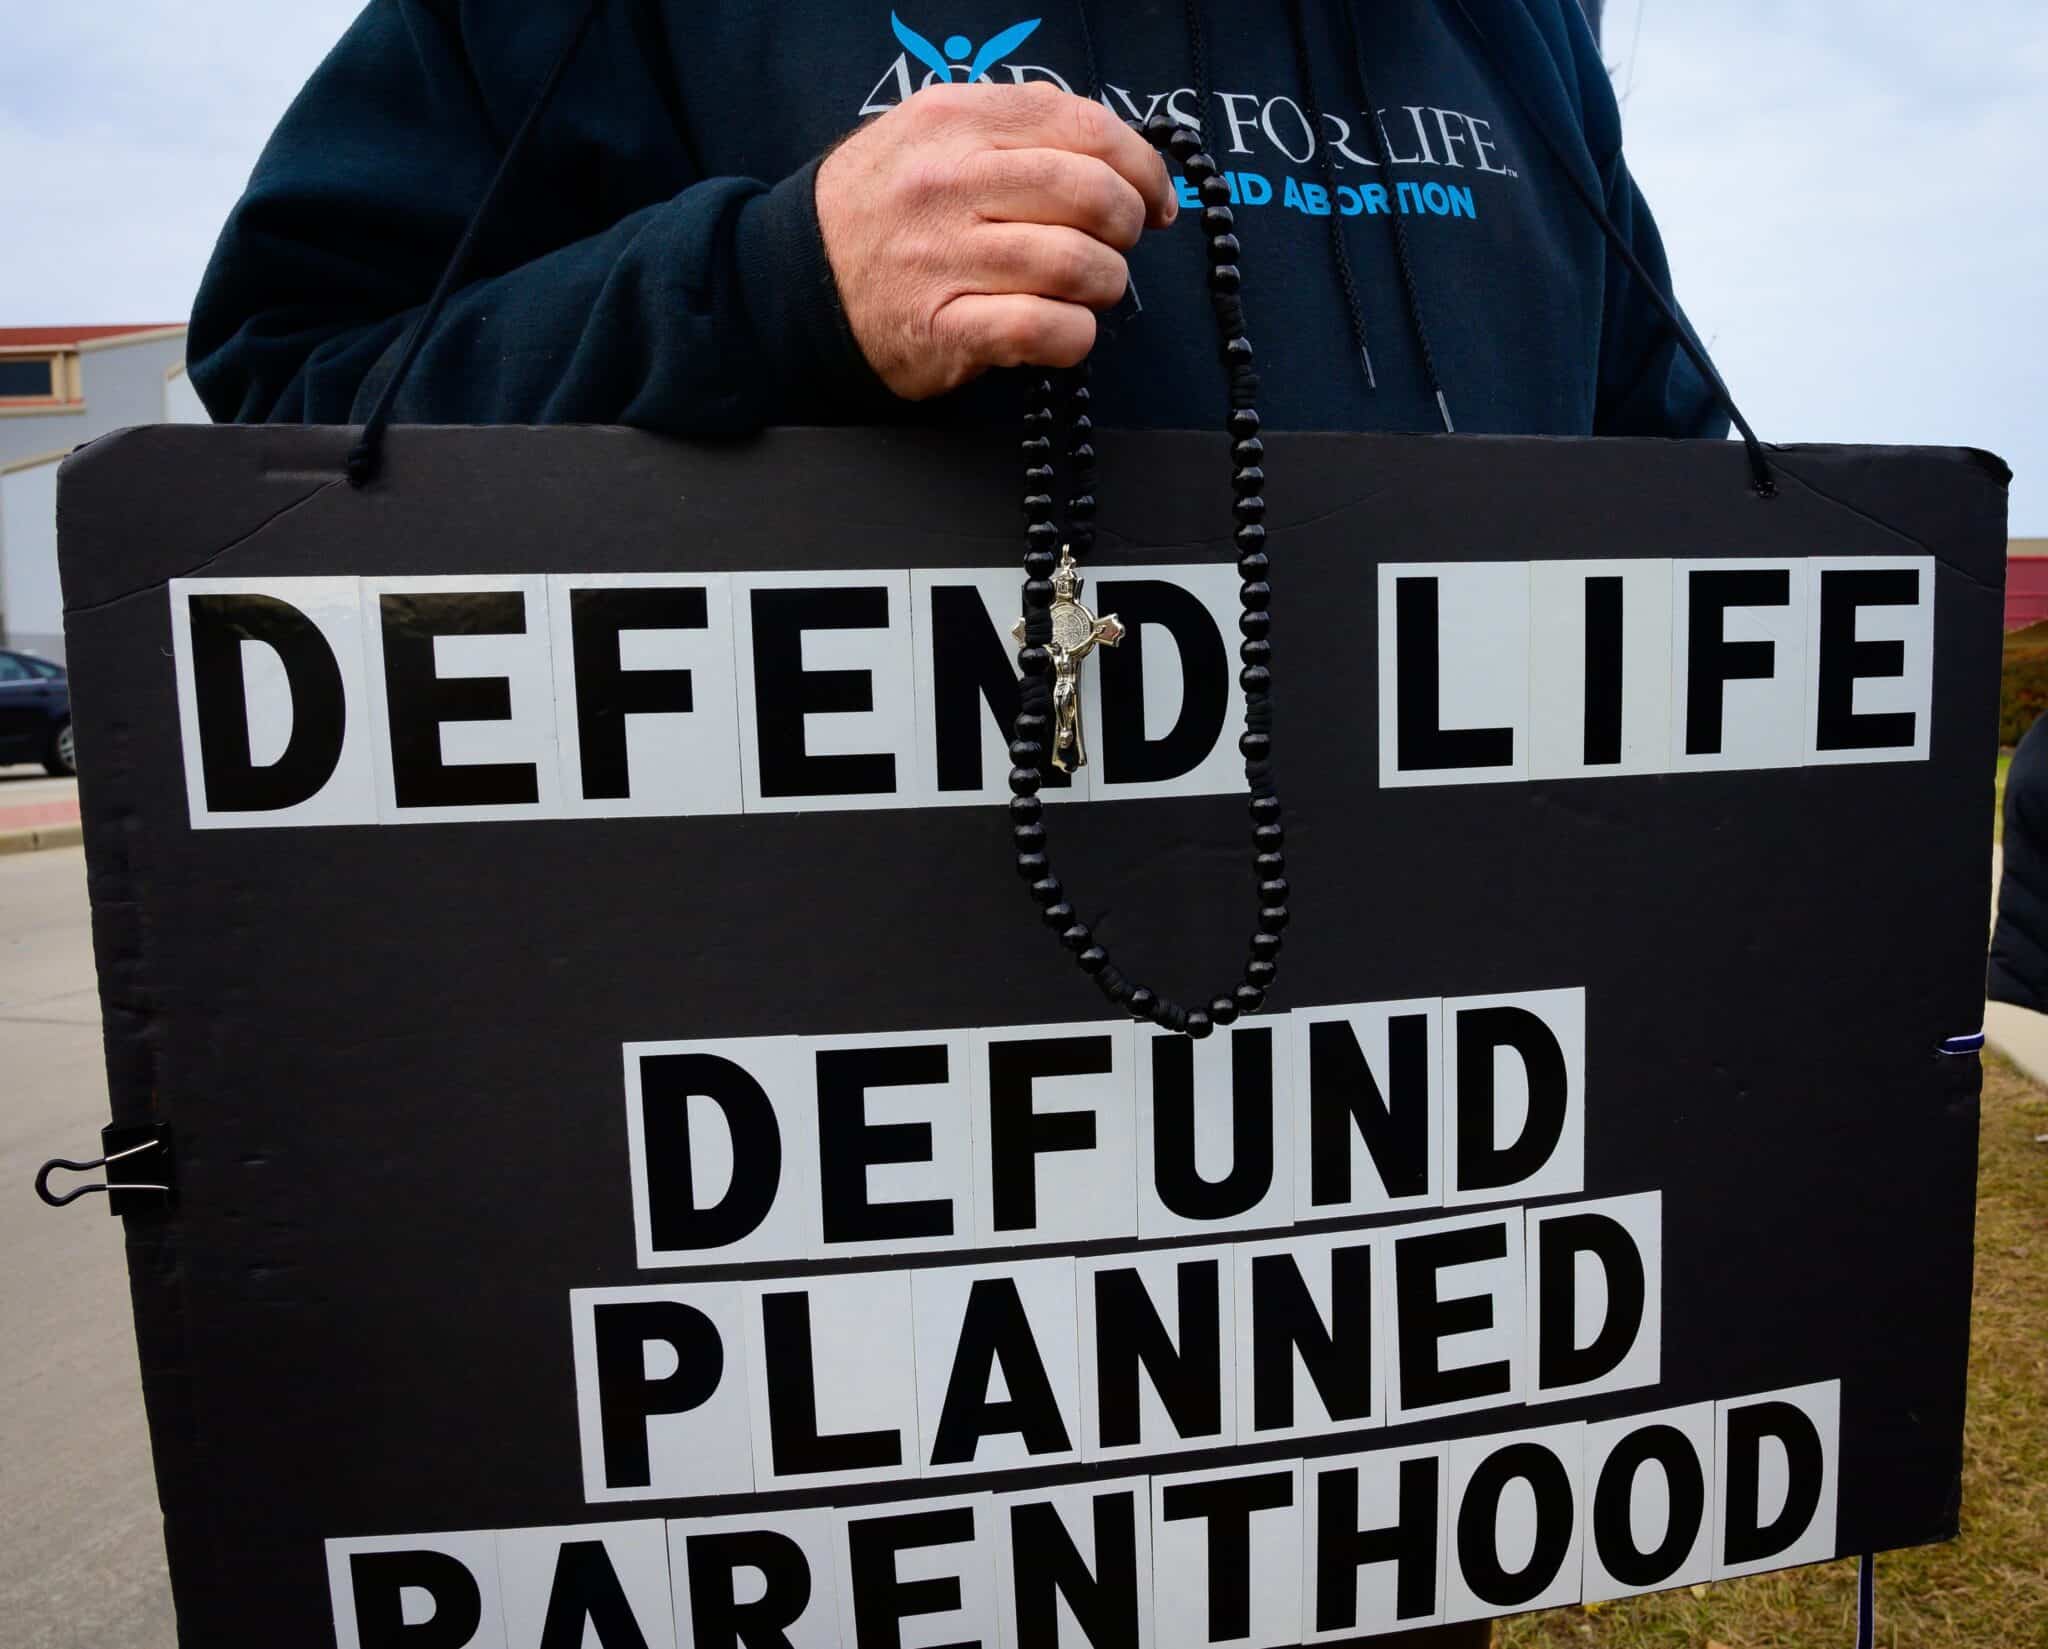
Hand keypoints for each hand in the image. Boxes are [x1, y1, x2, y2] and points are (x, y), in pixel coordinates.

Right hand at [815, 83, 1178, 399]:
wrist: (797, 282)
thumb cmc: (884, 210)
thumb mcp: (935, 135)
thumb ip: (1018, 132)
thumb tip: (1120, 160)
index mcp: (957, 120)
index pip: (1084, 127)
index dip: (1142, 167)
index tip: (1153, 200)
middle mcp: (949, 182)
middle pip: (1091, 196)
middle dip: (1126, 228)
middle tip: (1115, 247)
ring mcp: (943, 257)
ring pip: (1077, 264)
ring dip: (1103, 286)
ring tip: (1084, 291)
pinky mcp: (943, 328)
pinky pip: (1044, 329)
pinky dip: (1075, 336)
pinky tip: (1063, 332)